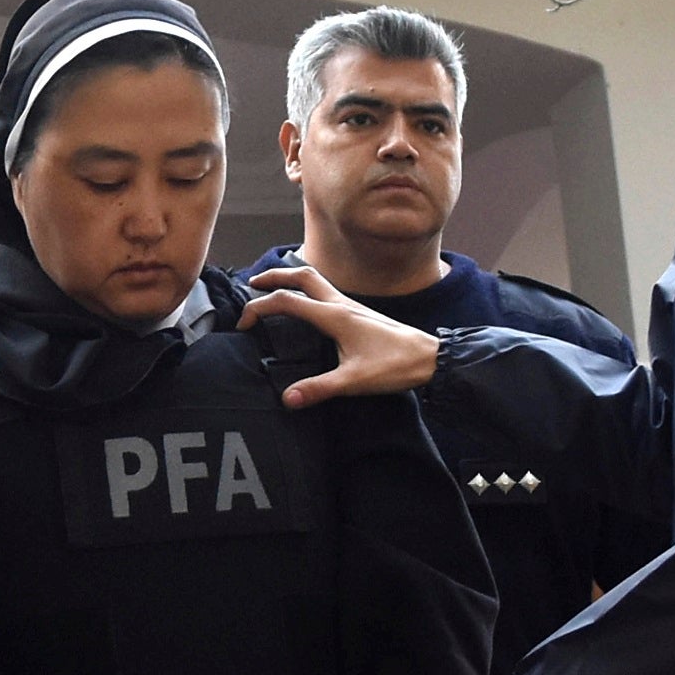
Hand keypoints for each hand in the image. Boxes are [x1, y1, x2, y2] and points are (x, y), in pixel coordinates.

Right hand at [235, 264, 440, 406]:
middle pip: (302, 276)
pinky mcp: (359, 314)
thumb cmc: (396, 366)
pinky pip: (327, 292)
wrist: (431, 359)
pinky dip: (308, 292)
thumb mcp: (354, 382)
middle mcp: (341, 304)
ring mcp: (352, 306)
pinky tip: (307, 308)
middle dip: (274, 276)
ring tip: (274, 290)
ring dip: (292, 279)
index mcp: (335, 316)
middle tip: (252, 284)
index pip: (287, 301)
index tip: (243, 324)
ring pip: (316, 280)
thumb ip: (319, 388)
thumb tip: (287, 398)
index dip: (259, 308)